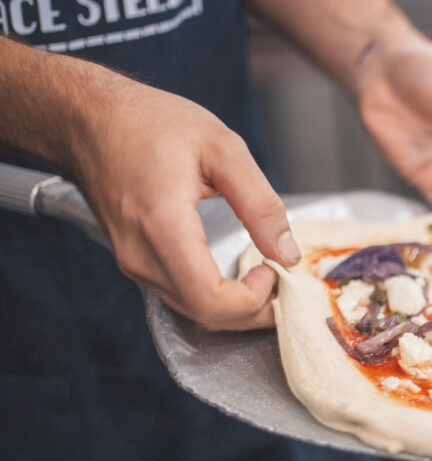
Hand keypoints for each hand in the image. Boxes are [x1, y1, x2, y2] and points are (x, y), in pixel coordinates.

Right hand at [72, 77, 298, 329]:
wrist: (88, 120)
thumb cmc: (150, 124)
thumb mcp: (222, 148)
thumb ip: (260, 204)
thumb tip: (287, 254)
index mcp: (162, 227)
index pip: (210, 300)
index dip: (251, 300)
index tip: (273, 270)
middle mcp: (141, 256)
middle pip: (204, 314)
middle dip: (252, 311)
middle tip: (283, 283)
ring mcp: (133, 263)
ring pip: (192, 311)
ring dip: (236, 306)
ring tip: (266, 277)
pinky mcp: (135, 262)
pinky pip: (180, 295)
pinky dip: (215, 296)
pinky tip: (238, 276)